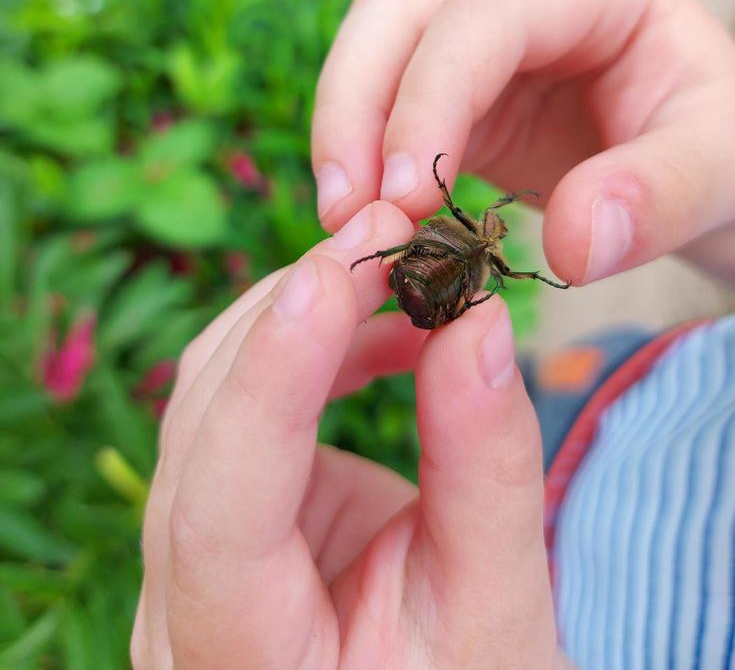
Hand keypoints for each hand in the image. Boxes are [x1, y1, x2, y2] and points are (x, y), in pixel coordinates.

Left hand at [131, 203, 564, 668]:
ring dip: (305, 313)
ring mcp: (188, 548)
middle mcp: (179, 601)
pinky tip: (393, 324)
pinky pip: (248, 396)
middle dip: (295, 311)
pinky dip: (316, 346)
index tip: (340, 271)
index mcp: (234, 655)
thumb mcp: (499, 605)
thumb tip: (477, 319)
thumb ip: (483, 468)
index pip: (218, 508)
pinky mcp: (225, 503)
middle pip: (202, 422)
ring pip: (212, 390)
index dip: (274, 378)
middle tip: (392, 229)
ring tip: (406, 267)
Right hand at [312, 0, 734, 285]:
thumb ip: (661, 196)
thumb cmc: (718, 144)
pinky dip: (362, 157)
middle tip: (350, 212)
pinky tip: (364, 216)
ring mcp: (478, 33)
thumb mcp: (721, 166)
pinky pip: (384, 105)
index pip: (483, 16)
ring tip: (345, 222)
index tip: (405, 196)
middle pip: (399, 11)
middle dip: (357, 105)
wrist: (696, 160)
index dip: (430, 97)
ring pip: (374, 50)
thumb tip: (575, 245)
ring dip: (344, 131)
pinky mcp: (452, 87)